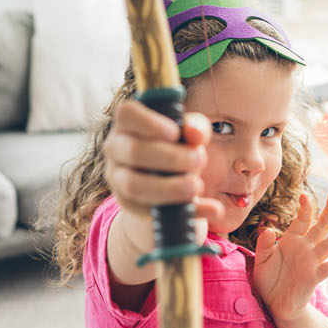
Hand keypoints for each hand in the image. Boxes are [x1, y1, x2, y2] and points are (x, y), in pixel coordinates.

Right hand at [103, 100, 229, 232]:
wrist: (164, 192)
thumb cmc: (175, 152)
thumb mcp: (188, 137)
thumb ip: (196, 129)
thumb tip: (195, 134)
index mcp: (128, 124)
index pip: (127, 113)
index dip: (150, 122)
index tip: (175, 132)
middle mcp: (116, 149)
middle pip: (133, 151)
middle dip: (170, 157)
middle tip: (198, 160)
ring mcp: (118, 180)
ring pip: (133, 185)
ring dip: (169, 188)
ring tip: (196, 187)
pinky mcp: (130, 209)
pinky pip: (150, 214)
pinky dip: (186, 213)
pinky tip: (211, 209)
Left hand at [252, 192, 327, 322]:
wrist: (275, 304)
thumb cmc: (268, 281)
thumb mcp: (261, 262)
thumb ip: (264, 246)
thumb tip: (268, 230)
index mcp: (291, 241)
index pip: (301, 221)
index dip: (304, 209)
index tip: (304, 196)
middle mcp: (305, 248)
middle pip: (320, 226)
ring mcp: (312, 261)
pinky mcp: (316, 276)